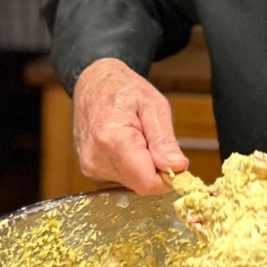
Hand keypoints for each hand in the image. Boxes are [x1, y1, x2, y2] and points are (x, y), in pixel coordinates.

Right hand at [71, 58, 187, 194]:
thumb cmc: (125, 89)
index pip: (147, 182)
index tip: (175, 160)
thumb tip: (177, 168)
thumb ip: (164, 140)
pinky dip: (131, 166)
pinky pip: (121, 177)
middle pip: (140, 183)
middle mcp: (96, 158)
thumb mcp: (154, 106)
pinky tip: (126, 145)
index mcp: (112, 140)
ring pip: (132, 182)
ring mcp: (89, 166)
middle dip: (155, 168)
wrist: (94, 83)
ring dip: (143, 166)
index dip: (167, 177)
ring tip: (137, 138)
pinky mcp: (89, 170)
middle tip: (153, 140)